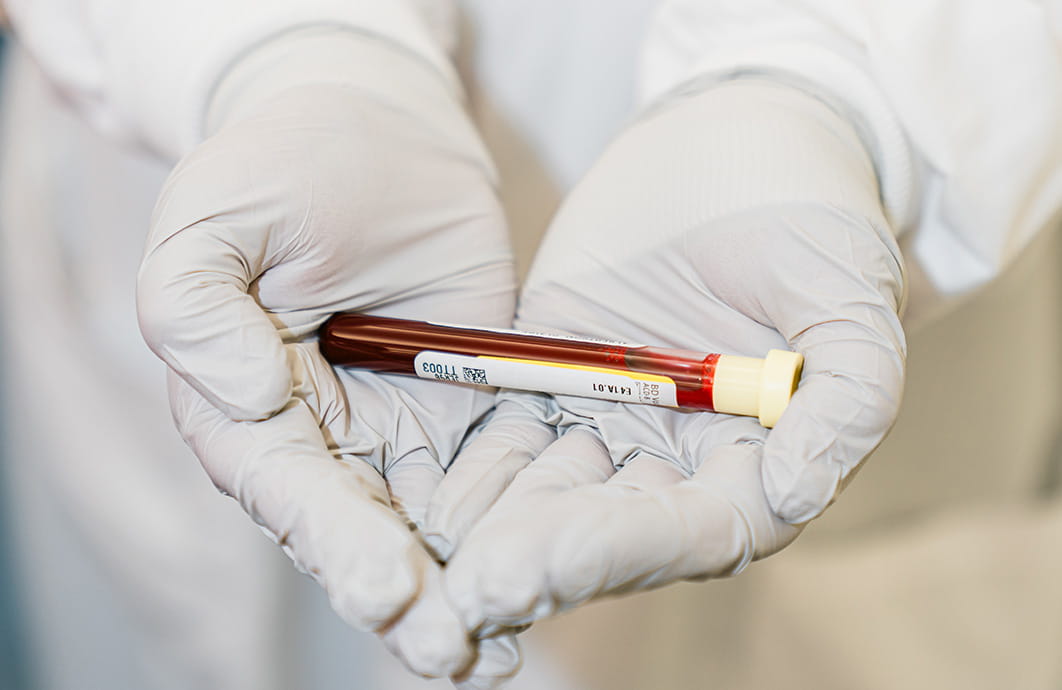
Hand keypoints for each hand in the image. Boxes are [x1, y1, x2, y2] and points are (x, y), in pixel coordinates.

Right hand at [136, 30, 514, 677]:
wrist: (379, 130)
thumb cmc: (284, 165)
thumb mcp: (214, 219)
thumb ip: (195, 305)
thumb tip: (249, 396)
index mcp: (244, 410)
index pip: (289, 492)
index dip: (335, 544)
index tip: (386, 590)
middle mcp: (324, 441)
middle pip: (363, 534)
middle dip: (408, 599)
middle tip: (453, 652)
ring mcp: (402, 430)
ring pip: (434, 524)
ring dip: (468, 586)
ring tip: (501, 649)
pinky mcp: (470, 407)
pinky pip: (498, 472)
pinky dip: (522, 521)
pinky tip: (557, 566)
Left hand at [427, 79, 905, 670]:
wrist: (730, 136)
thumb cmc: (809, 209)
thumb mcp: (848, 291)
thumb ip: (846, 395)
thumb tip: (797, 493)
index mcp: (756, 462)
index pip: (687, 531)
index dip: (613, 553)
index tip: (536, 569)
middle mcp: (677, 462)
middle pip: (604, 527)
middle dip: (536, 557)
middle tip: (468, 590)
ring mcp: (609, 420)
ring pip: (545, 490)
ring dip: (491, 524)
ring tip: (431, 550)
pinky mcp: (552, 378)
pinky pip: (506, 430)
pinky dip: (470, 464)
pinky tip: (425, 493)